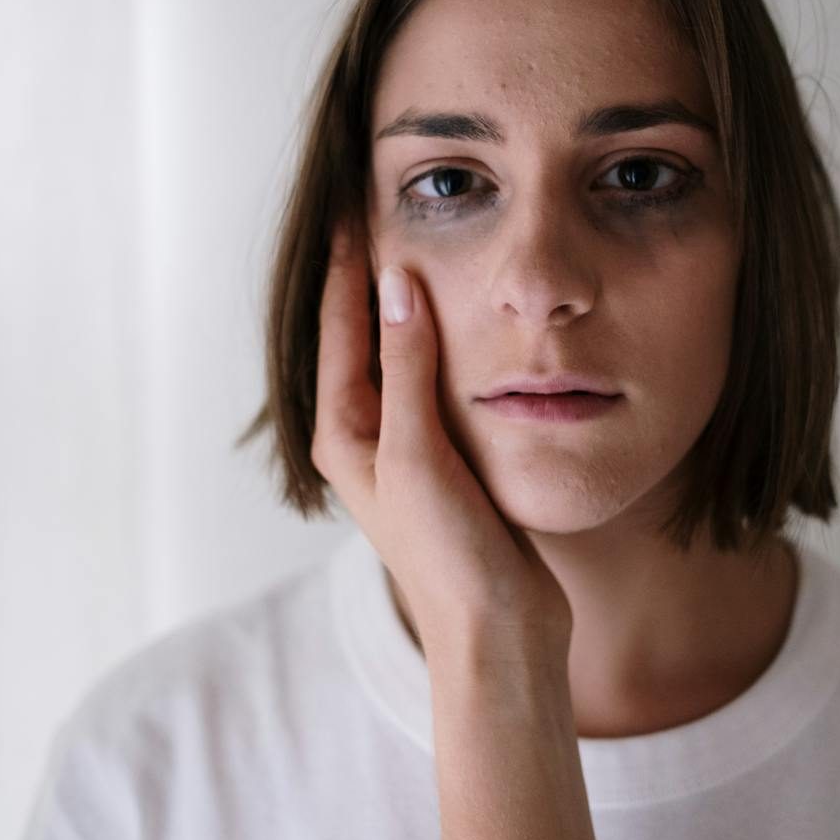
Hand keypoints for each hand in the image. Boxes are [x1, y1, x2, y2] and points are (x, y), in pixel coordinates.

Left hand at [311, 218, 572, 655]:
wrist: (499, 635)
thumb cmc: (447, 556)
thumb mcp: (418, 455)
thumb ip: (407, 370)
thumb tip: (396, 285)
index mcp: (345, 434)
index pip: (340, 327)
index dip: (349, 265)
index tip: (356, 204)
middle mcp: (371, 437)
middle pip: (366, 337)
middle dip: (376, 277)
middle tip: (391, 211)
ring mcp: (413, 448)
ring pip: (408, 357)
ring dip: (415, 308)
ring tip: (434, 247)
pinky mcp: (454, 461)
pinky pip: (445, 383)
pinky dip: (454, 345)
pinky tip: (478, 320)